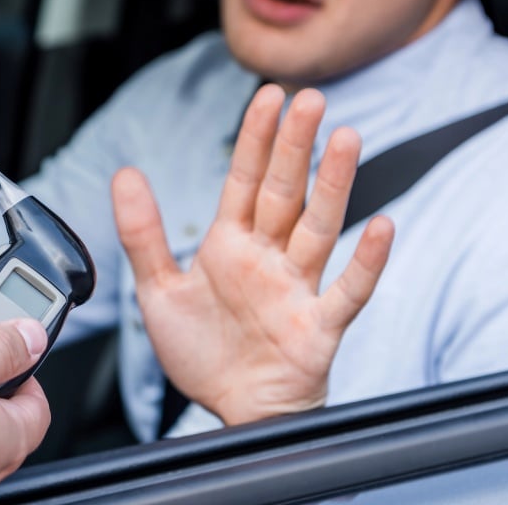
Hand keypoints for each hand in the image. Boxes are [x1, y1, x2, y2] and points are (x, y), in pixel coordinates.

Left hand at [112, 84, 392, 426]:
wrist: (230, 411)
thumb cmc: (203, 352)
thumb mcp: (159, 289)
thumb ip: (142, 232)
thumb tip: (125, 174)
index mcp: (232, 245)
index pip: (245, 180)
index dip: (256, 138)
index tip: (269, 95)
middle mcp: (269, 258)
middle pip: (285, 192)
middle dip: (296, 146)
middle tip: (311, 99)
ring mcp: (297, 289)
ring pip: (320, 228)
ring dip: (334, 185)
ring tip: (348, 140)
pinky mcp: (319, 327)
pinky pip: (348, 290)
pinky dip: (366, 261)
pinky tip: (383, 228)